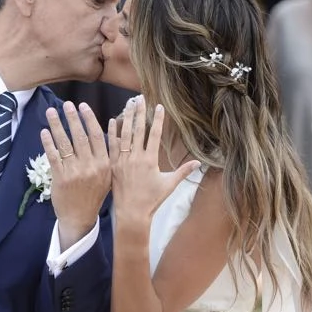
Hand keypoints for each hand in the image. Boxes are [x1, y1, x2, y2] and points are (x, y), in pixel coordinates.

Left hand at [42, 101, 110, 246]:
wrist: (80, 218)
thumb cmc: (93, 194)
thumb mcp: (106, 175)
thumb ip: (106, 154)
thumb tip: (109, 128)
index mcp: (104, 164)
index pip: (97, 136)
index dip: (89, 119)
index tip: (82, 106)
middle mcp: (91, 167)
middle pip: (81, 137)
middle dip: (72, 118)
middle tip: (66, 104)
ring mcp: (75, 173)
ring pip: (66, 144)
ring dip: (57, 126)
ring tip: (51, 112)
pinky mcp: (61, 178)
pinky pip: (54, 156)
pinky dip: (48, 143)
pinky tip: (44, 132)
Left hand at [111, 97, 200, 224]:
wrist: (132, 213)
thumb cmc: (151, 200)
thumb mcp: (169, 185)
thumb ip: (183, 171)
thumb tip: (199, 163)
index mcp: (150, 161)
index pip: (155, 134)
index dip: (158, 119)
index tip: (158, 106)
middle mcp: (136, 158)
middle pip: (138, 130)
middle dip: (140, 112)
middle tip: (140, 97)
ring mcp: (123, 161)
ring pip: (124, 135)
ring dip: (126, 118)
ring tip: (128, 104)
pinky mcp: (113, 166)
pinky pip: (112, 146)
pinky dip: (112, 133)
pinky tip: (112, 120)